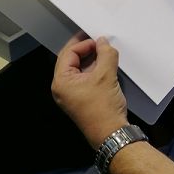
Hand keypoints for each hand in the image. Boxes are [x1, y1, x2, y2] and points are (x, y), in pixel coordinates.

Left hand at [52, 33, 128, 148]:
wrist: (112, 134)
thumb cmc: (103, 109)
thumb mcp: (106, 76)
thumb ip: (105, 54)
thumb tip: (103, 42)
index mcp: (61, 82)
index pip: (68, 54)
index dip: (83, 43)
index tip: (98, 39)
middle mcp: (63, 88)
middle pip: (71, 61)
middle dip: (86, 50)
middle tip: (101, 42)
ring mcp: (72, 95)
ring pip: (79, 70)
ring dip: (92, 60)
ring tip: (106, 53)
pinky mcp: (82, 99)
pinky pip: (85, 79)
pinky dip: (95, 70)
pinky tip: (106, 66)